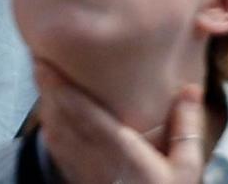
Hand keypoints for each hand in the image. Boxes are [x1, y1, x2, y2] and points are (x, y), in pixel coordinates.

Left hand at [33, 63, 207, 183]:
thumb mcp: (187, 169)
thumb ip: (186, 128)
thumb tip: (190, 89)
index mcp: (121, 153)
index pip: (85, 115)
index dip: (64, 87)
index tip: (51, 61)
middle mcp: (96, 161)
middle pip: (63, 119)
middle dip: (48, 87)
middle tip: (38, 57)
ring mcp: (84, 172)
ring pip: (56, 133)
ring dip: (46, 103)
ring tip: (41, 76)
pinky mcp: (80, 180)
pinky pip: (58, 150)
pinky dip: (49, 127)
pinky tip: (48, 115)